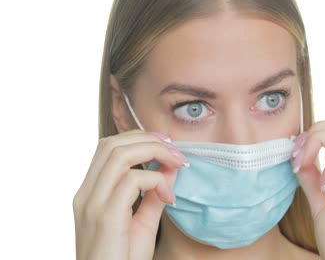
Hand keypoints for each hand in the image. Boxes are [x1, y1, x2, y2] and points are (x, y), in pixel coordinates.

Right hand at [72, 129, 187, 259]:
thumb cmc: (123, 259)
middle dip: (149, 139)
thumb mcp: (143, 222)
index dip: (140, 138)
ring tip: (176, 163)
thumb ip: (154, 194)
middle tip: (176, 152)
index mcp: (91, 192)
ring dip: (154, 152)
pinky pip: (131, 180)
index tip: (168, 146)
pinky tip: (169, 197)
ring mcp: (91, 203)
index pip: (109, 147)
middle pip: (113, 143)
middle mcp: (86, 193)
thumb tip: (171, 168)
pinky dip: (155, 180)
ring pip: (119, 153)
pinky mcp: (104, 215)